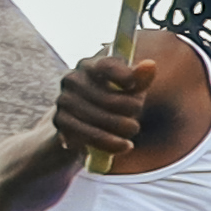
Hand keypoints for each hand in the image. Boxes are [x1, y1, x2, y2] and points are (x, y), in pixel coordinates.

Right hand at [46, 41, 189, 174]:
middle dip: (131, 111)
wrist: (83, 121)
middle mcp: (74, 79)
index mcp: (92, 64)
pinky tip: (124, 145)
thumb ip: (140, 79)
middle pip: (109, 99)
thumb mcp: (130, 89)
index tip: (133, 86)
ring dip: (122, 128)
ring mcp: (64, 99)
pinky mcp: (60, 121)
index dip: (125, 76)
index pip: (108, 66)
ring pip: (99, 119)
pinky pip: (87, 135)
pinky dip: (109, 143)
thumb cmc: (114, 98)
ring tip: (133, 130)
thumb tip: (150, 65)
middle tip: (137, 118)